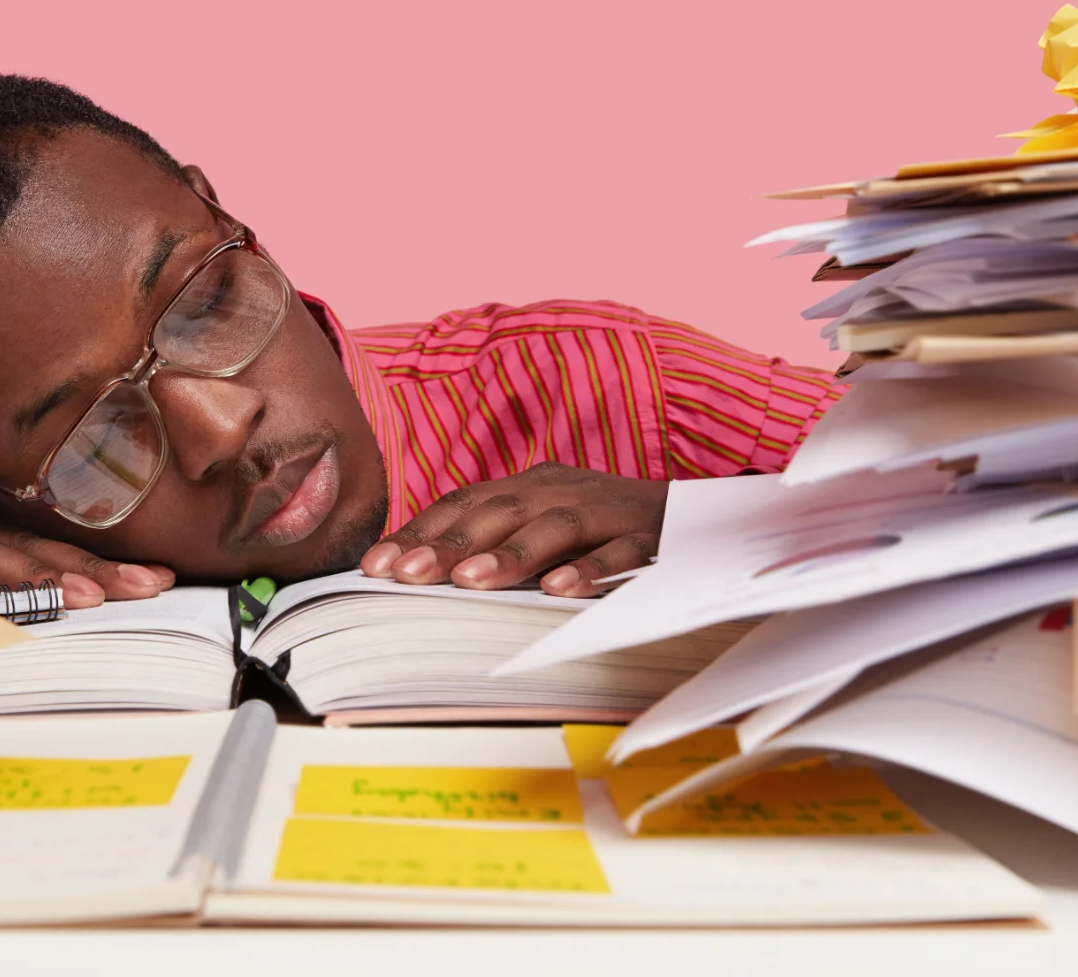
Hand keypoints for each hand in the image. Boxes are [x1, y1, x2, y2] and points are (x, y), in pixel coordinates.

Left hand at [358, 462, 665, 597]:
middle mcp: (563, 491)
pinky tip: (559, 591)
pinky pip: (619, 551)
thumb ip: (495, 541)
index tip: (377, 565)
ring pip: (554, 527)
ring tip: (468, 581)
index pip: (465, 502)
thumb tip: (419, 571)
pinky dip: (590, 569)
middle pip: (500, 512)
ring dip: (509, 554)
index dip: (421, 530)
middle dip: (448, 542)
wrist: (700, 514)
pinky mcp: (652, 536)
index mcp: (532, 486)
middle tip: (406, 573)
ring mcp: (608, 511)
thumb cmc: (604, 528)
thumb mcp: (546, 524)